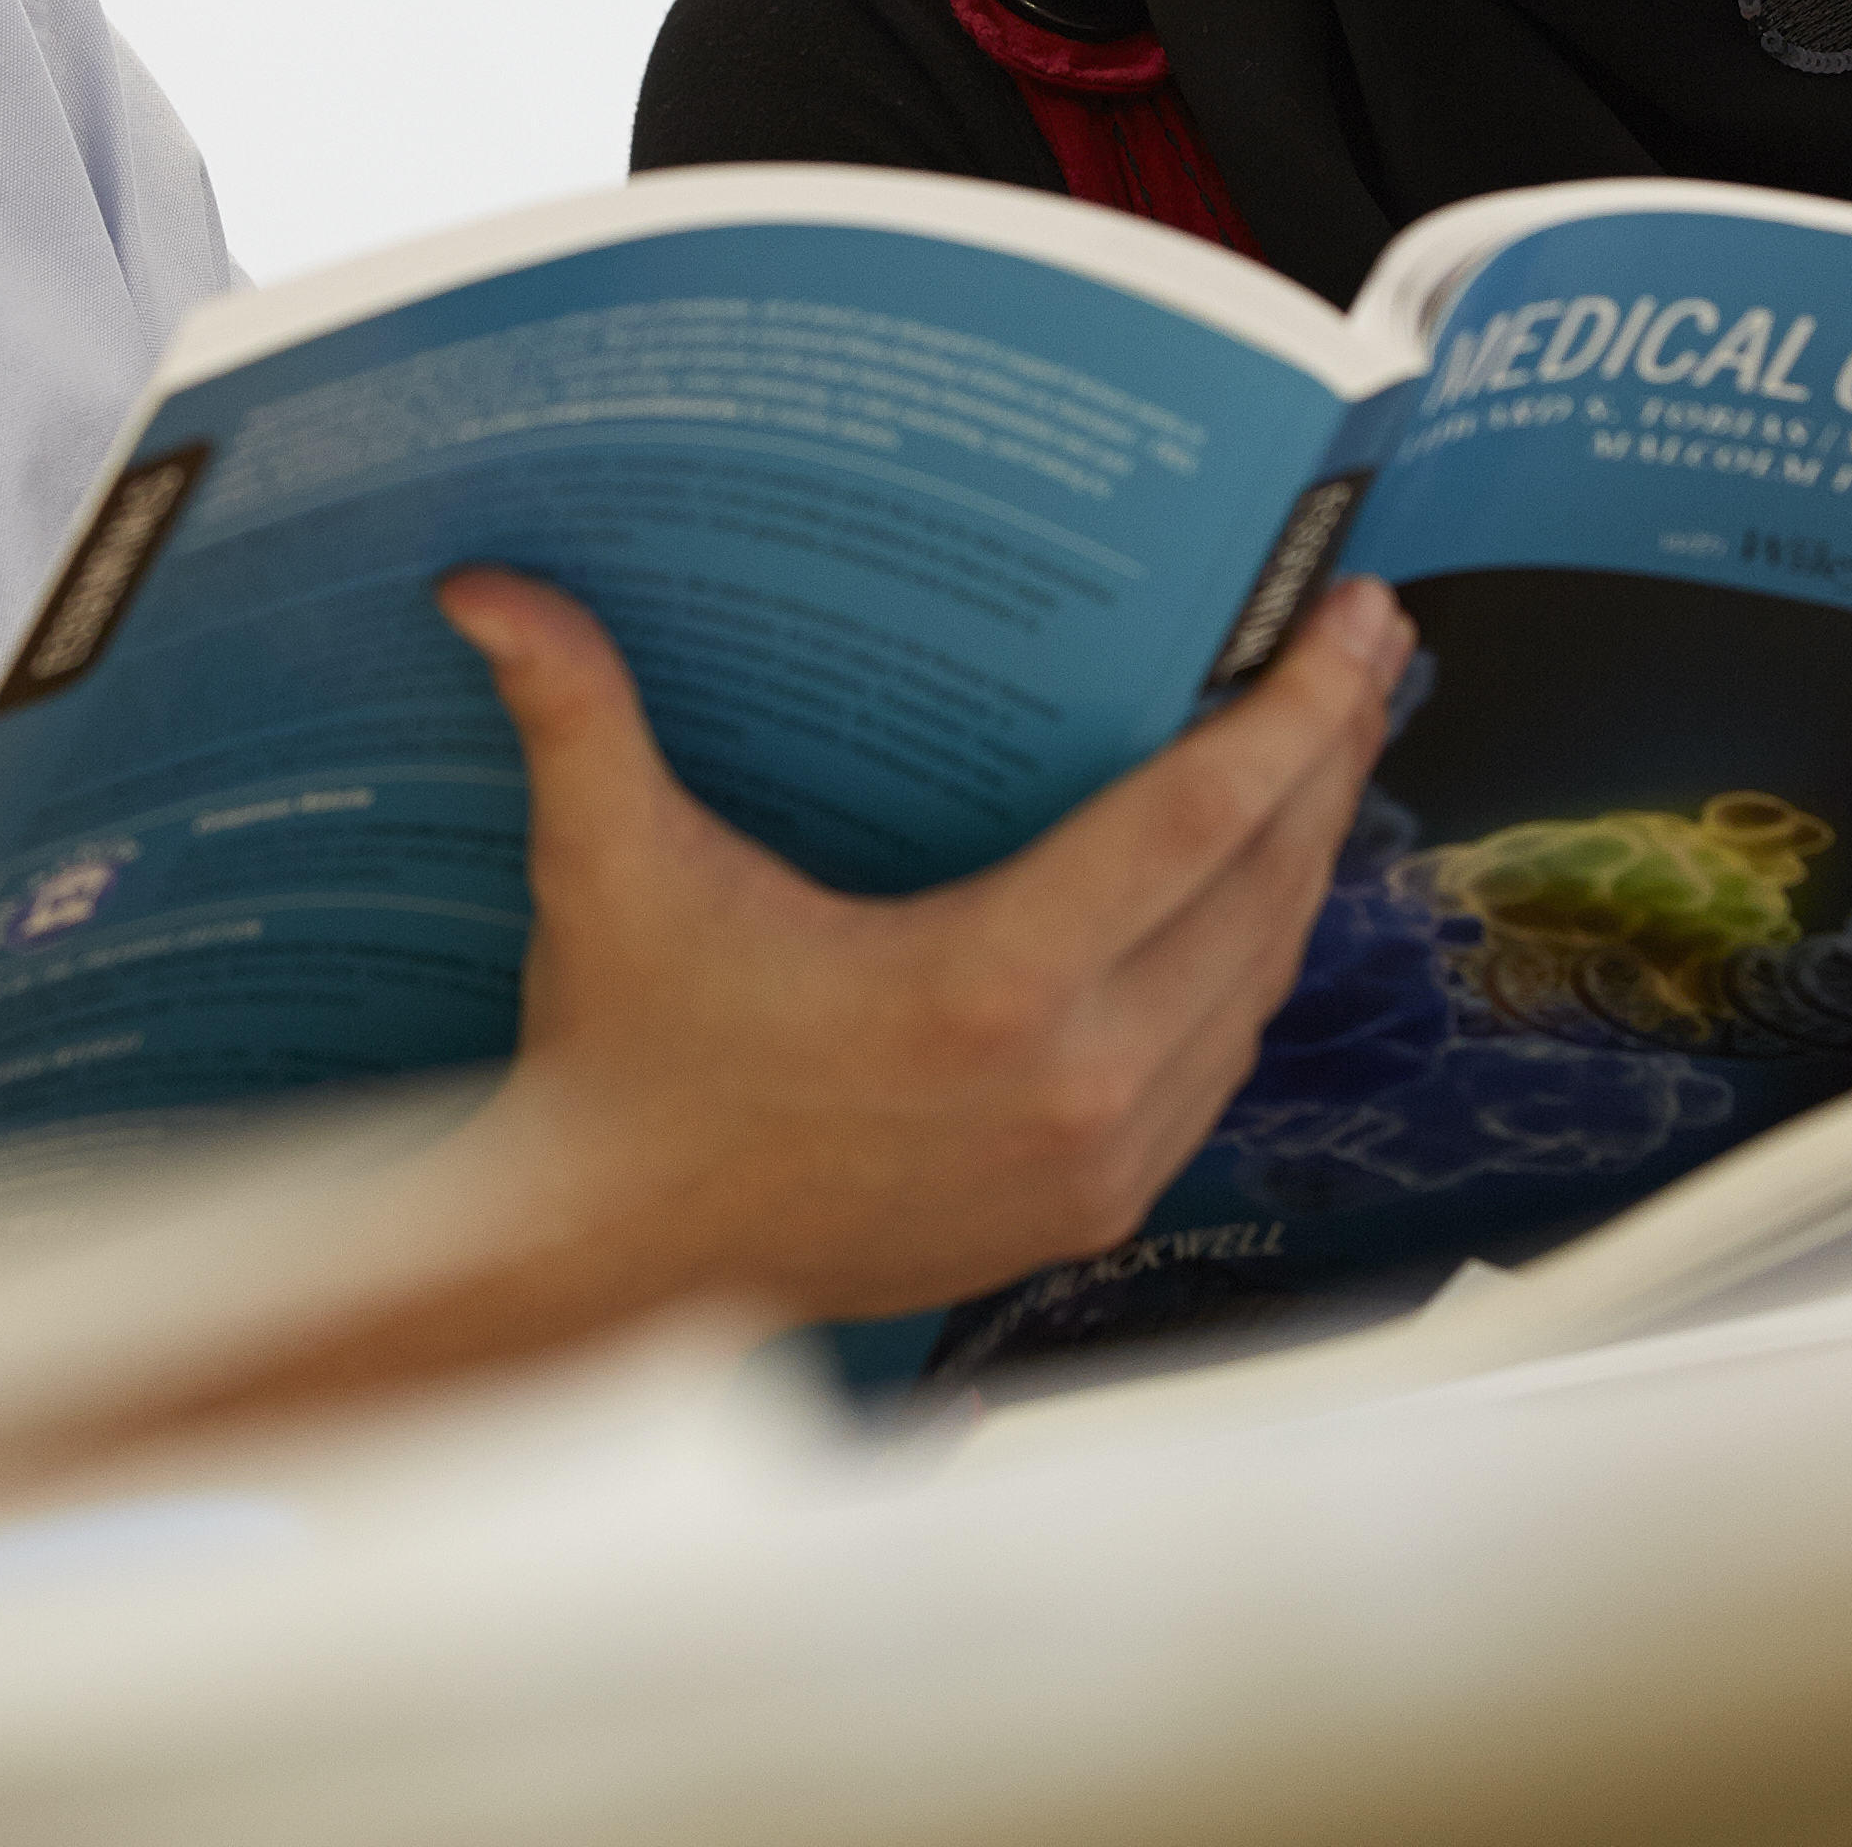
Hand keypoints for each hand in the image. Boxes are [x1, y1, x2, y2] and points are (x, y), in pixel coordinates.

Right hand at [432, 563, 1413, 1325]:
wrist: (615, 1269)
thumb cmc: (626, 1069)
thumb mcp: (608, 875)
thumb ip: (573, 713)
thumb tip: (486, 581)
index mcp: (989, 993)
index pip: (1200, 818)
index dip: (1295, 707)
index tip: (1354, 614)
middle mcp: (1076, 1084)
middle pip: (1264, 883)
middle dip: (1328, 751)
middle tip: (1364, 638)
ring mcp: (1101, 1160)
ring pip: (1262, 975)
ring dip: (1306, 852)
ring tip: (1329, 736)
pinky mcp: (1096, 1206)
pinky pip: (1221, 1056)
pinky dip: (1254, 955)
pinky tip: (1255, 881)